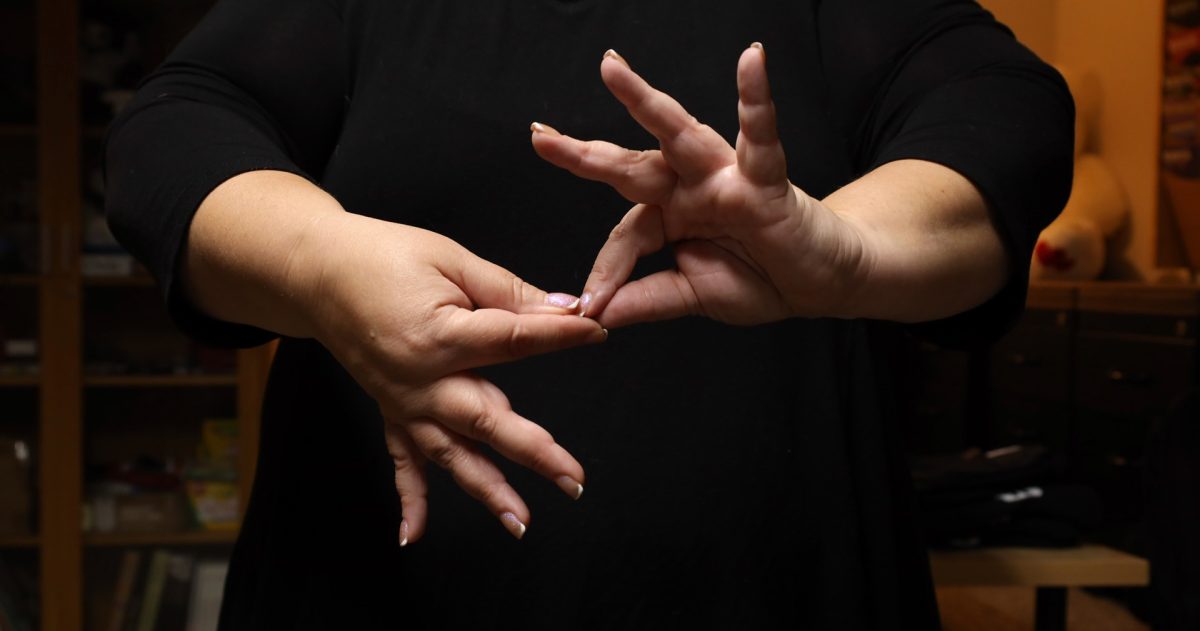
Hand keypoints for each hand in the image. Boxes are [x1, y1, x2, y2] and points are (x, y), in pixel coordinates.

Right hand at [303, 213, 605, 544]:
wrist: (315, 271)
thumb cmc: (381, 256)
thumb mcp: (450, 259)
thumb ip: (506, 290)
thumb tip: (562, 308)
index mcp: (439, 336)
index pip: (514, 340)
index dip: (560, 334)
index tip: (596, 331)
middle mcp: (421, 380)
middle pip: (488, 421)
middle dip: (535, 452)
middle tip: (574, 479)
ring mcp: (404, 402)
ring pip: (452, 454)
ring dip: (487, 490)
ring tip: (521, 522)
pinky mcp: (390, 409)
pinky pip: (400, 461)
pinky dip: (408, 499)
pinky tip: (413, 536)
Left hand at [531, 45, 870, 327]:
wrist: (820, 283)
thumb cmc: (762, 279)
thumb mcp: (691, 295)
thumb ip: (646, 300)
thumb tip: (596, 315)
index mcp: (670, 216)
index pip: (625, 236)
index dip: (608, 270)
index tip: (592, 304)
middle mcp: (689, 188)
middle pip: (630, 165)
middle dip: (585, 153)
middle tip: (540, 136)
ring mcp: (724, 178)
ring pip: (678, 135)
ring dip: (644, 102)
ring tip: (611, 70)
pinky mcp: (764, 178)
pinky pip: (760, 136)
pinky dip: (756, 99)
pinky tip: (751, 61)